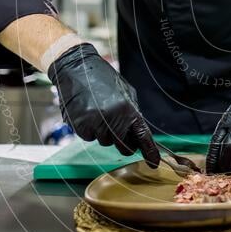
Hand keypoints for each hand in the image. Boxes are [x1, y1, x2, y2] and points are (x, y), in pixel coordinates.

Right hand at [48, 44, 159, 167]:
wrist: (76, 69)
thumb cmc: (102, 79)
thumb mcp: (125, 92)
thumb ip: (133, 112)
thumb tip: (138, 132)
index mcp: (128, 109)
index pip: (142, 136)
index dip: (149, 152)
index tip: (154, 163)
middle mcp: (113, 119)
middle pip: (123, 146)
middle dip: (123, 142)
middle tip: (117, 128)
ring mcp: (96, 124)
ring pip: (105, 142)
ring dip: (104, 132)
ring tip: (98, 112)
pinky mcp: (81, 126)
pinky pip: (90, 137)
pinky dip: (90, 130)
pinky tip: (87, 113)